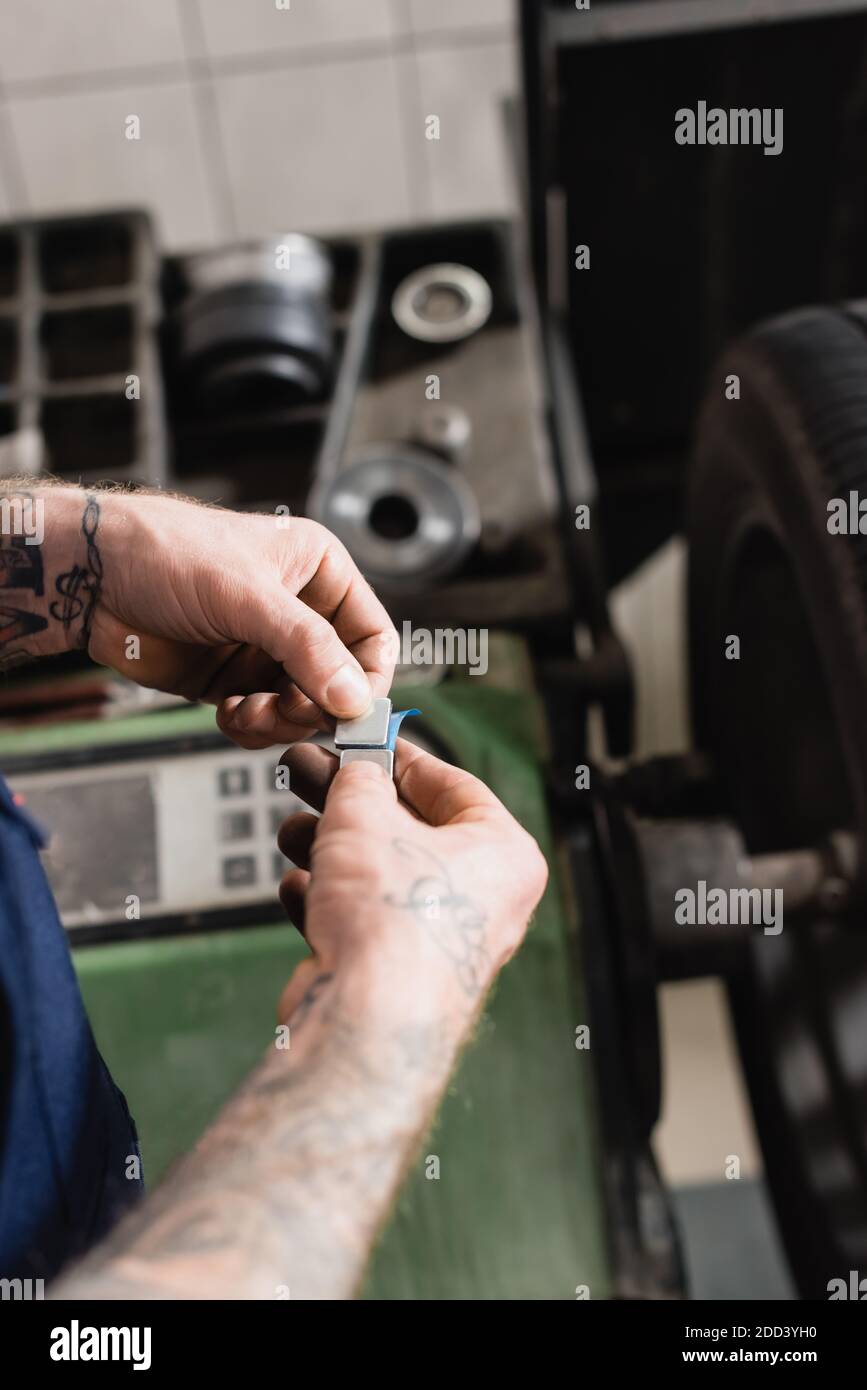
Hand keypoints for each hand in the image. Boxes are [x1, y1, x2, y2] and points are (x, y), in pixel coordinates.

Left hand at [45, 487, 396, 744]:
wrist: (91, 577)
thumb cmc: (167, 554)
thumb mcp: (247, 596)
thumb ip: (307, 648)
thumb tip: (356, 700)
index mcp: (320, 573)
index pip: (373, 638)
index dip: (368, 679)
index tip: (351, 712)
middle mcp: (301, 613)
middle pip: (341, 683)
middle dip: (314, 706)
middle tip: (285, 710)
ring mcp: (266, 650)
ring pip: (304, 709)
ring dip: (280, 721)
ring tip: (245, 712)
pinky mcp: (234, 680)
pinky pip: (265, 719)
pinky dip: (252, 727)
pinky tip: (226, 712)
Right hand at [275, 741, 548, 1038]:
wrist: (368, 1019)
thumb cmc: (390, 915)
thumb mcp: (364, 814)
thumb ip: (359, 780)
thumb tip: (357, 770)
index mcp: (504, 853)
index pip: (454, 785)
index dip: (400, 757)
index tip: (365, 741)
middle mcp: (486, 900)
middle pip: (411, 832)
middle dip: (351, 805)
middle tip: (309, 775)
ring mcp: (445, 943)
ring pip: (383, 878)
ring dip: (331, 851)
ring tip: (290, 831)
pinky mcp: (402, 977)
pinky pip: (367, 924)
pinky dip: (330, 902)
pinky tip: (296, 887)